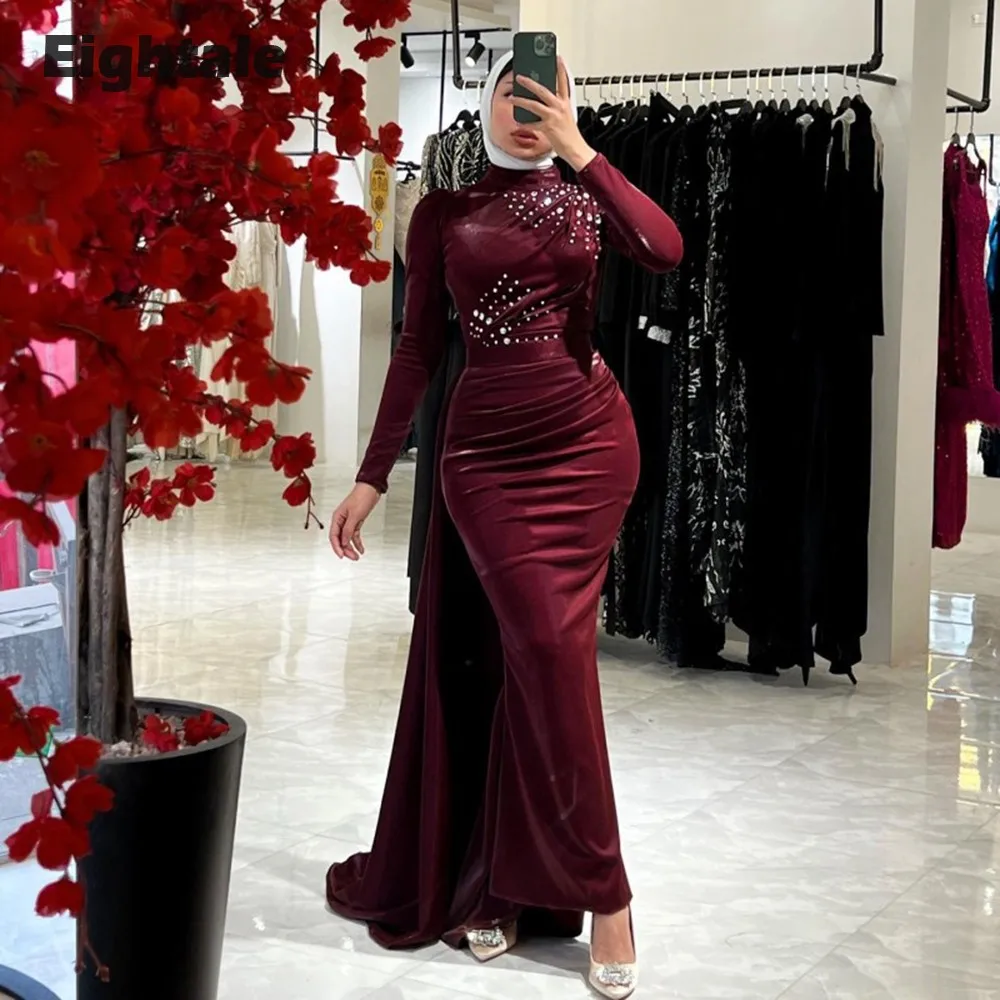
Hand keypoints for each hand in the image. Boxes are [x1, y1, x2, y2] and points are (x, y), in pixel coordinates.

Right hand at [328, 483, 379, 560]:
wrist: (371, 489)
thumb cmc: (361, 497)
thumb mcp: (355, 515)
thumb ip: (348, 529)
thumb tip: (344, 541)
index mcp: (337, 518)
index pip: (334, 536)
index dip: (337, 547)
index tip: (341, 555)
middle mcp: (341, 521)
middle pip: (340, 539)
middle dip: (346, 549)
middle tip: (352, 557)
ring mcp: (348, 522)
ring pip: (347, 539)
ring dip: (351, 548)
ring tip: (357, 556)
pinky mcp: (356, 522)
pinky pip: (354, 535)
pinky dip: (357, 542)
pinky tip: (360, 548)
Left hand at [513, 58, 595, 172]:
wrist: (576, 149)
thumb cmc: (571, 135)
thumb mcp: (566, 115)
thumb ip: (556, 106)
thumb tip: (543, 101)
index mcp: (565, 102)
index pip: (564, 81)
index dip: (561, 68)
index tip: (557, 58)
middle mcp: (559, 107)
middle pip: (543, 90)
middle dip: (530, 82)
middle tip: (520, 77)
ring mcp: (553, 117)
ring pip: (534, 105)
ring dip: (521, 100)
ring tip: (512, 98)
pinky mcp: (548, 128)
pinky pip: (532, 124)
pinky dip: (524, 123)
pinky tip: (518, 121)